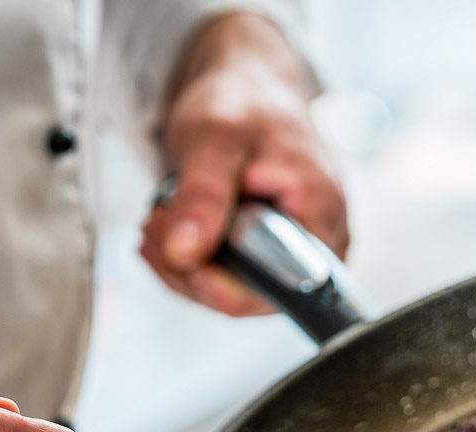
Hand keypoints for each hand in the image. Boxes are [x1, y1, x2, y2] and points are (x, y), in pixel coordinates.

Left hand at [140, 13, 348, 316]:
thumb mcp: (215, 138)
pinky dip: (186, 259)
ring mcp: (292, 255)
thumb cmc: (244, 103)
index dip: (215, 282)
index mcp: (321, 219)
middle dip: (188, 268)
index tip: (172, 246)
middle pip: (246, 297)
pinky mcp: (267, 257)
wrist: (246, 90)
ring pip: (226, 292)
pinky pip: (222, 278)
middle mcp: (317, 247)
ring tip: (158, 216)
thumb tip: (184, 254)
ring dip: (179, 264)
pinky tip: (170, 227)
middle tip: (154, 222)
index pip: (273, 290)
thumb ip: (203, 197)